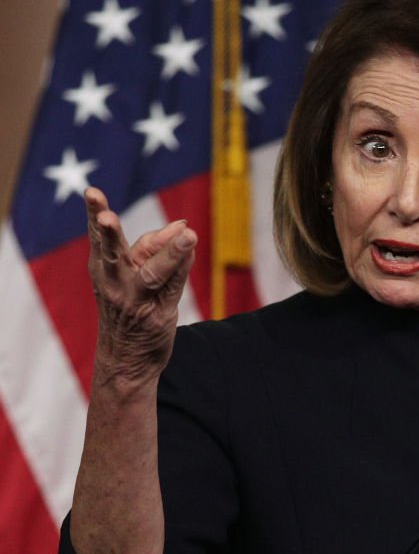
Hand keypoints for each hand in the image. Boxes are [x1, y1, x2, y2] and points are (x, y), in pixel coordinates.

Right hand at [85, 187, 196, 388]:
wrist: (127, 361)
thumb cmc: (129, 308)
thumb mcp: (130, 275)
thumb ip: (154, 248)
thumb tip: (182, 225)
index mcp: (102, 268)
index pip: (100, 237)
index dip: (96, 213)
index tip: (92, 192)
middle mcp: (114, 283)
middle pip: (112, 253)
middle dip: (108, 233)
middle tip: (105, 217)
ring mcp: (135, 300)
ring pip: (152, 271)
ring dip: (170, 252)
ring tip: (187, 236)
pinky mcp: (158, 314)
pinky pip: (174, 284)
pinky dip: (183, 264)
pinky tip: (190, 246)